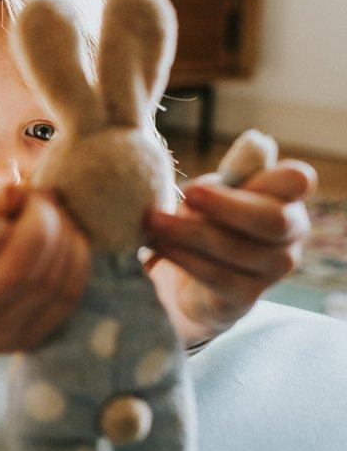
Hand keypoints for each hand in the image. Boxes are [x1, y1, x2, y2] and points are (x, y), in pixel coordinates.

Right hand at [0, 186, 91, 355]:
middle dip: (42, 222)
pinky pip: (67, 296)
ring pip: (50, 282)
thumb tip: (20, 192)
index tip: (3, 204)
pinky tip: (69, 236)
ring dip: (64, 237)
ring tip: (56, 214)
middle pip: (19, 268)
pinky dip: (76, 259)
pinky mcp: (29, 340)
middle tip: (42, 199)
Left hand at [145, 159, 316, 340]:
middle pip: (273, 219)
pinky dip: (184, 258)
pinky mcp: (246, 296)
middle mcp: (290, 235)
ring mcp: (273, 269)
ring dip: (187, 232)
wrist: (188, 283)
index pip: (298, 182)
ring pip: (235, 248)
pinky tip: (159, 247)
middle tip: (186, 194)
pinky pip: (217, 276)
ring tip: (153, 222)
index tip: (234, 172)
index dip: (270, 176)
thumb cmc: (205, 223)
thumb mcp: (211, 194)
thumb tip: (242, 154)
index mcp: (285, 200)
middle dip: (225, 205)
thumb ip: (226, 177)